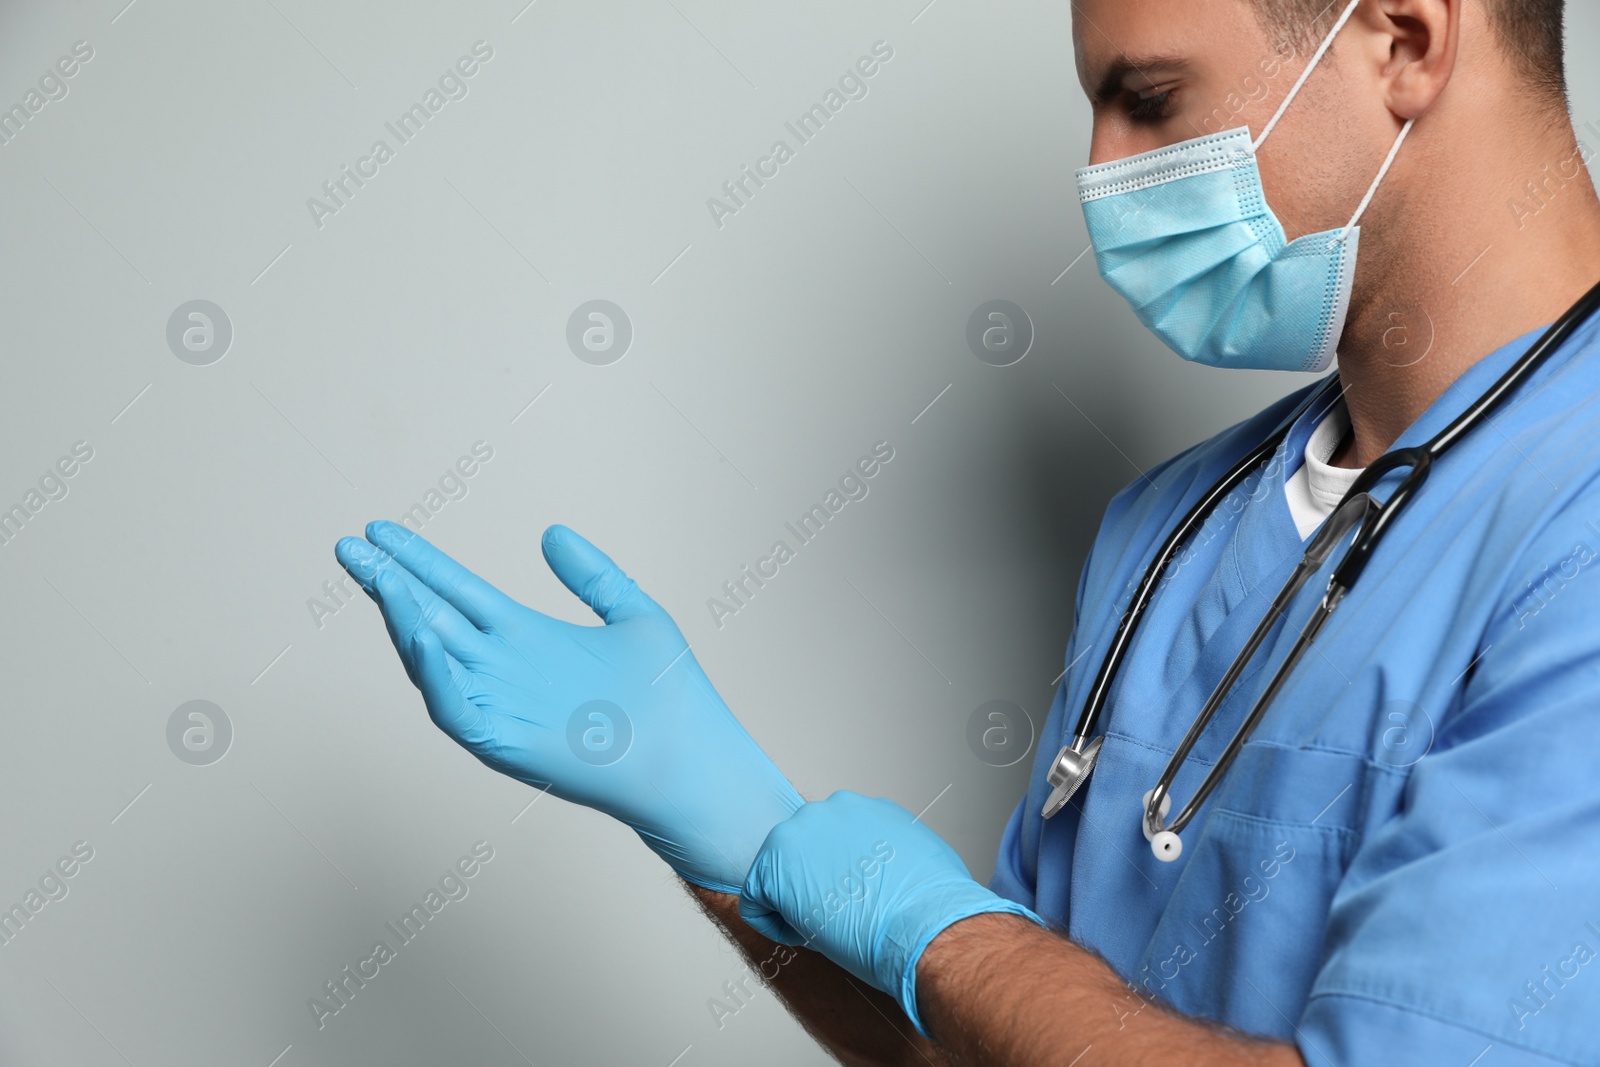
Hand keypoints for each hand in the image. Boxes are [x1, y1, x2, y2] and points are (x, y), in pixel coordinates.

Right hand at [335, 520, 802, 893]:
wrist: (696, 761)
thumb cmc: (674, 698)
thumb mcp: (634, 614)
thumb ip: (593, 575)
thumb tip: (552, 532)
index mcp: (526, 638)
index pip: (455, 591)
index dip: (418, 560)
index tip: (380, 528)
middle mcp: (504, 670)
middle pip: (429, 617)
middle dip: (387, 582)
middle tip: (348, 544)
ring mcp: (502, 706)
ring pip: (432, 661)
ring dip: (402, 620)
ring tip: (381, 578)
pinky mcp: (508, 743)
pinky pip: (456, 710)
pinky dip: (435, 676)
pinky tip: (421, 635)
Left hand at [739, 790, 1044, 1036]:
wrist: (926, 924)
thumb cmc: (931, 903)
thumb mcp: (918, 856)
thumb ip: (890, 852)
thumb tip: (889, 869)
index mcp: (860, 808)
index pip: (829, 837)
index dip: (836, 874)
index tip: (849, 897)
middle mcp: (826, 810)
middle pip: (801, 850)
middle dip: (812, 883)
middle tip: (835, 913)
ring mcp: (797, 835)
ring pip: (776, 872)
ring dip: (793, 900)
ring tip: (824, 927)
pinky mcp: (772, 868)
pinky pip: (754, 900)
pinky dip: (771, 922)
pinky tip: (803, 936)